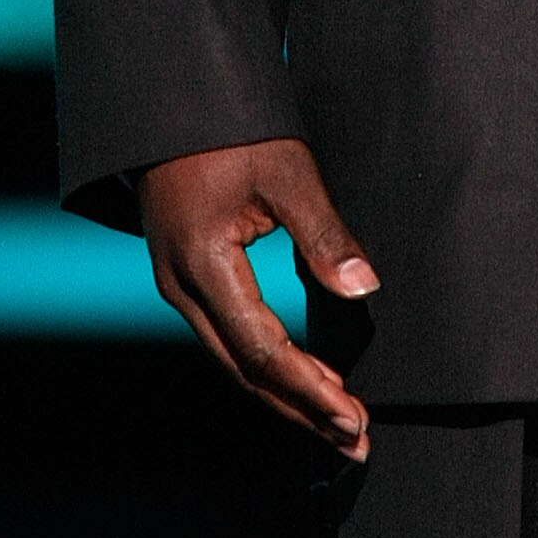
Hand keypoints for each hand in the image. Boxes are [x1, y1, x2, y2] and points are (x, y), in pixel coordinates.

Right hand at [137, 136, 379, 457]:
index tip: (354, 416)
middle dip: (300, 409)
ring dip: (285, 394)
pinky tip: (303, 375)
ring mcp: (178, 284)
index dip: (309, 389)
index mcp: (204, 266)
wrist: (172, 98)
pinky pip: (227, 337)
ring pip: (233, 360)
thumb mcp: (287, 171)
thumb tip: (365, 288)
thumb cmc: (233, 127)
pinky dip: (266, 364)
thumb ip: (323, 234)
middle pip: (244, 371)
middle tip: (355, 440)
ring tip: (336, 422)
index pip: (262, 350)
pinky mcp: (186, 275)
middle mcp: (182, 287)